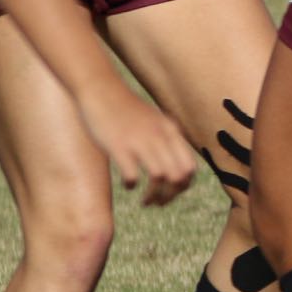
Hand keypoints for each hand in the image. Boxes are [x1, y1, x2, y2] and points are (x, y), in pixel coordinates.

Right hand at [75, 86, 195, 206]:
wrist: (100, 88)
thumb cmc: (126, 109)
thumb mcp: (155, 121)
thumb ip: (167, 139)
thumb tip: (176, 167)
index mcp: (171, 131)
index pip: (190, 168)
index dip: (184, 187)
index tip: (170, 193)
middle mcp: (159, 136)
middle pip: (179, 177)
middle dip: (170, 196)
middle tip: (157, 203)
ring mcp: (139, 141)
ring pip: (160, 178)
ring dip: (154, 196)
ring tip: (145, 202)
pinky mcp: (118, 145)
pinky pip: (132, 175)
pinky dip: (132, 185)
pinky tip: (127, 185)